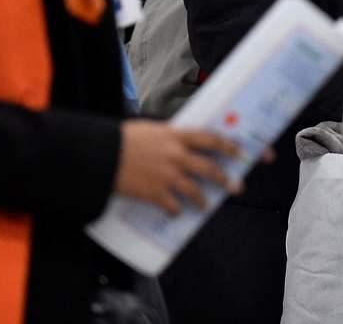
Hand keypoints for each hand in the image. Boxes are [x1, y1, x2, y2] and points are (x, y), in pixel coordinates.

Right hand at [114, 120, 243, 215]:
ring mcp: (167, 176)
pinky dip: (177, 211)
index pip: (211, 139)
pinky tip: (177, 213)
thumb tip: (181, 141)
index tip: (240, 153)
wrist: (102, 155)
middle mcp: (176, 156)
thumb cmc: (123, 139)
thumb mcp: (151, 129)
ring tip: (206, 206)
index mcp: (176, 136)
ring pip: (195, 191)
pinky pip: (173, 206)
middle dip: (225, 179)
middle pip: (209, 168)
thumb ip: (170, 136)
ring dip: (203, 201)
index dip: (229, 146)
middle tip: (236, 187)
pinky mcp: (155, 193)